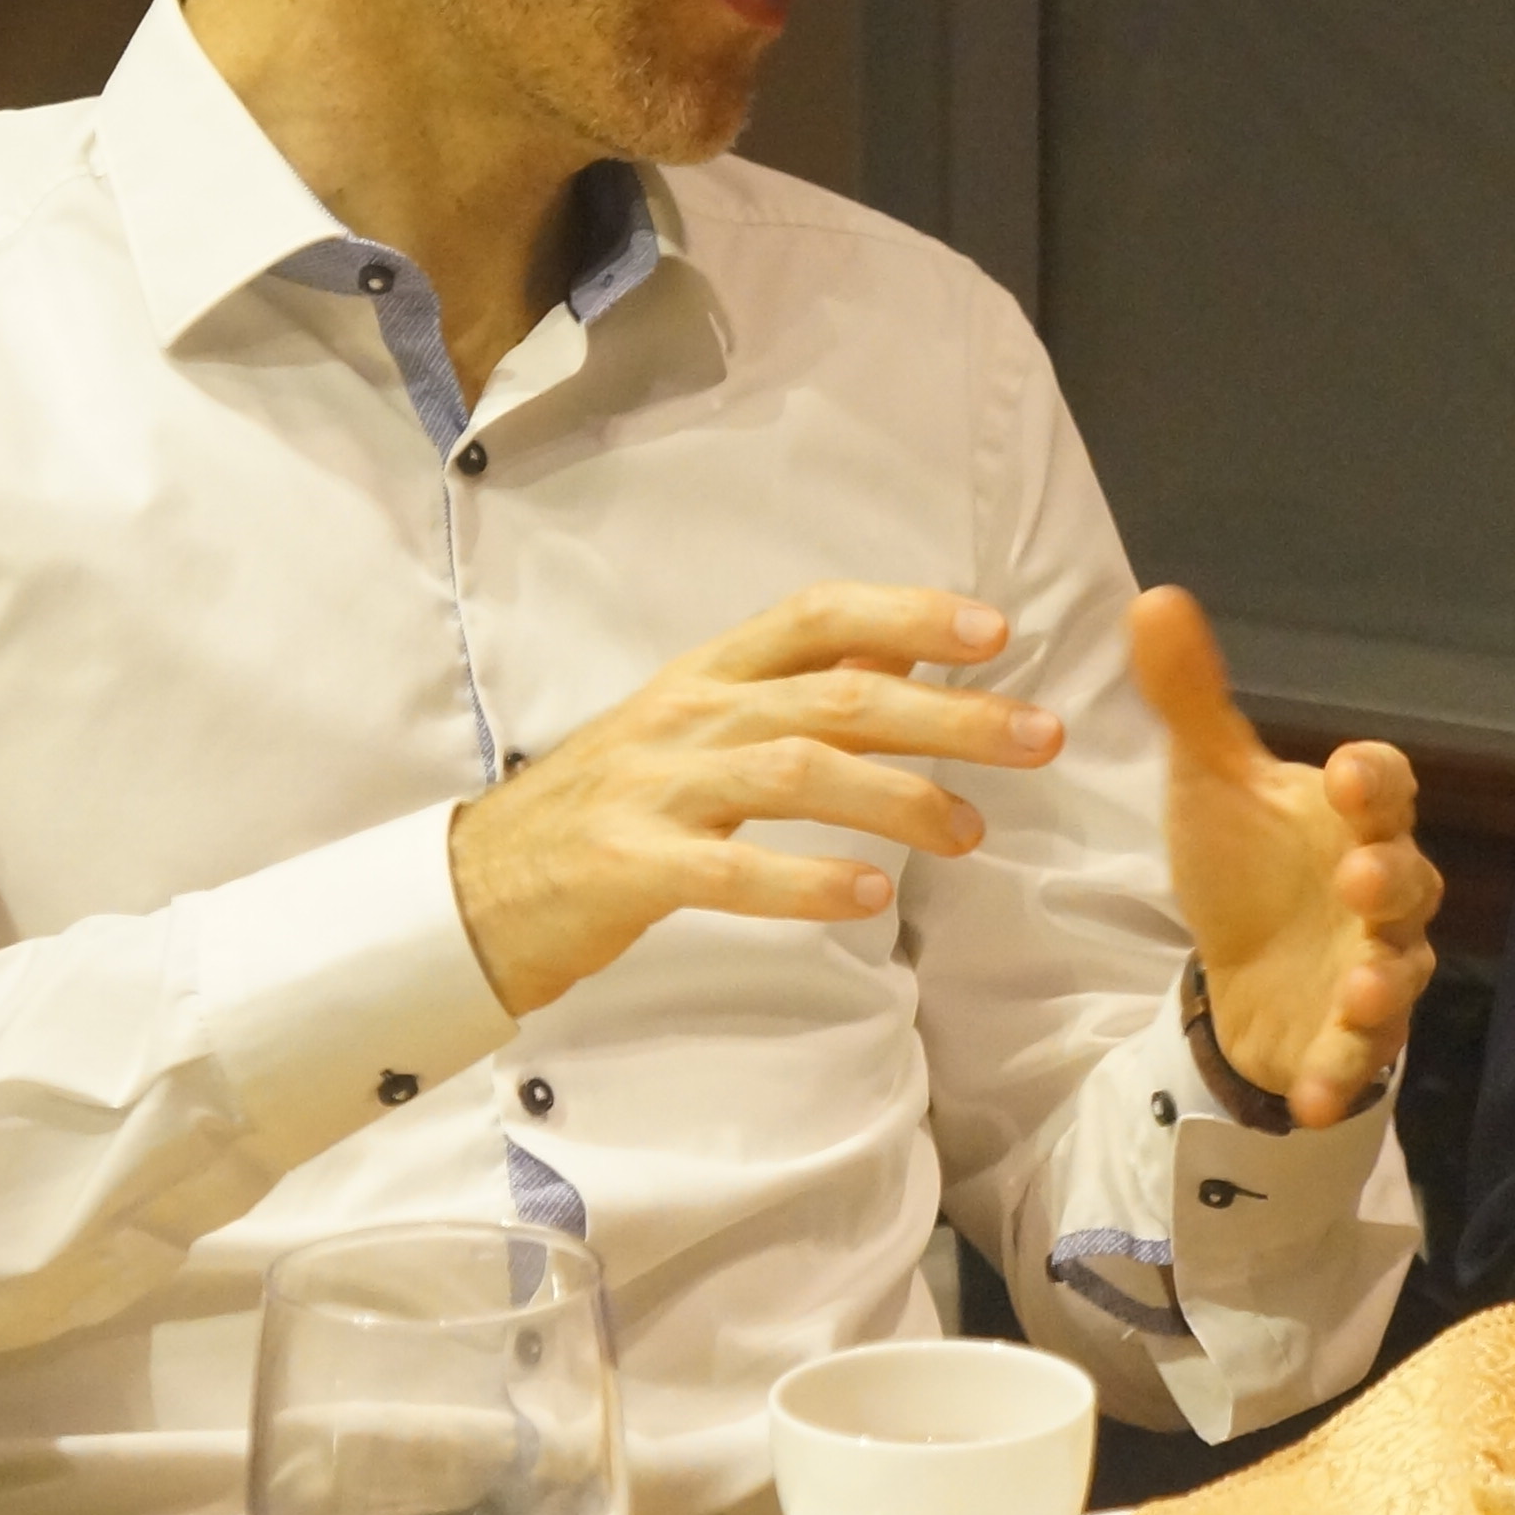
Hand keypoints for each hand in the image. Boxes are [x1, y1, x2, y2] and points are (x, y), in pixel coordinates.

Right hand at [442, 581, 1062, 1019]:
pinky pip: (729, 869)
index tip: (996, 633)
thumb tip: (901, 665)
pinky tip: (870, 898)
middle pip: (835, 694)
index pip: (816, 615)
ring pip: (793, 770)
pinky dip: (805, 880)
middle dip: (949, 713)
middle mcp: (686, 714)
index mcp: (707, 673)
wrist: (474, 889)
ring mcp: (654, 788)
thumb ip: (791, 697)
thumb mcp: (695, 732)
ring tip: (973, 830)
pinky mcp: (628, 866)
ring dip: (898, 797)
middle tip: (1040, 738)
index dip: (907, 615)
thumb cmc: (608, 810)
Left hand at [1131, 586, 1439, 1128]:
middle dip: (1389, 879)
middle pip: (1409, 881)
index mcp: (1352, 818)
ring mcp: (1370, 969)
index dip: (1373, 782)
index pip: (1386, 787)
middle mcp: (1378, 892)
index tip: (1344, 773)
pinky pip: (1359, 1062)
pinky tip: (1314, 1096)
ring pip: (1398, 974)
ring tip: (1356, 989)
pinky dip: (1341, 1077)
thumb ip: (1192, 700)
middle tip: (1357, 875)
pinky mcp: (1345, 1041)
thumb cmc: (1245, 861)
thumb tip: (1153, 597)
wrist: (1236, 969)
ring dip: (1381, 985)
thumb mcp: (1210, 780)